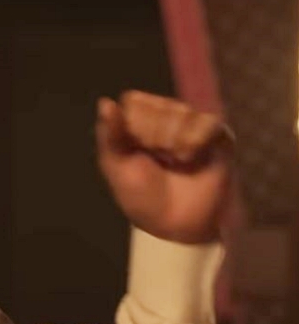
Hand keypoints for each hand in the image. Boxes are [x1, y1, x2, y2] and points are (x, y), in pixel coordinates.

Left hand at [95, 91, 233, 243]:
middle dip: (154, 137)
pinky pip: (209, 121)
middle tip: (158, 160)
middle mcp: (165, 115)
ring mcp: (192, 124)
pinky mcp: (218, 135)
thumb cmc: (140, 195)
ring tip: (175, 162)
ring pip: (183, 111)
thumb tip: (104, 101)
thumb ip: (109, 134)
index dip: (132, 126)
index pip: (133, 100)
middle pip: (159, 104)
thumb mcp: (116, 166)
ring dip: (174, 141)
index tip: (134, 149)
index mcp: (137, 119)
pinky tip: (190, 159)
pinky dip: (196, 142)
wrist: (174, 223)